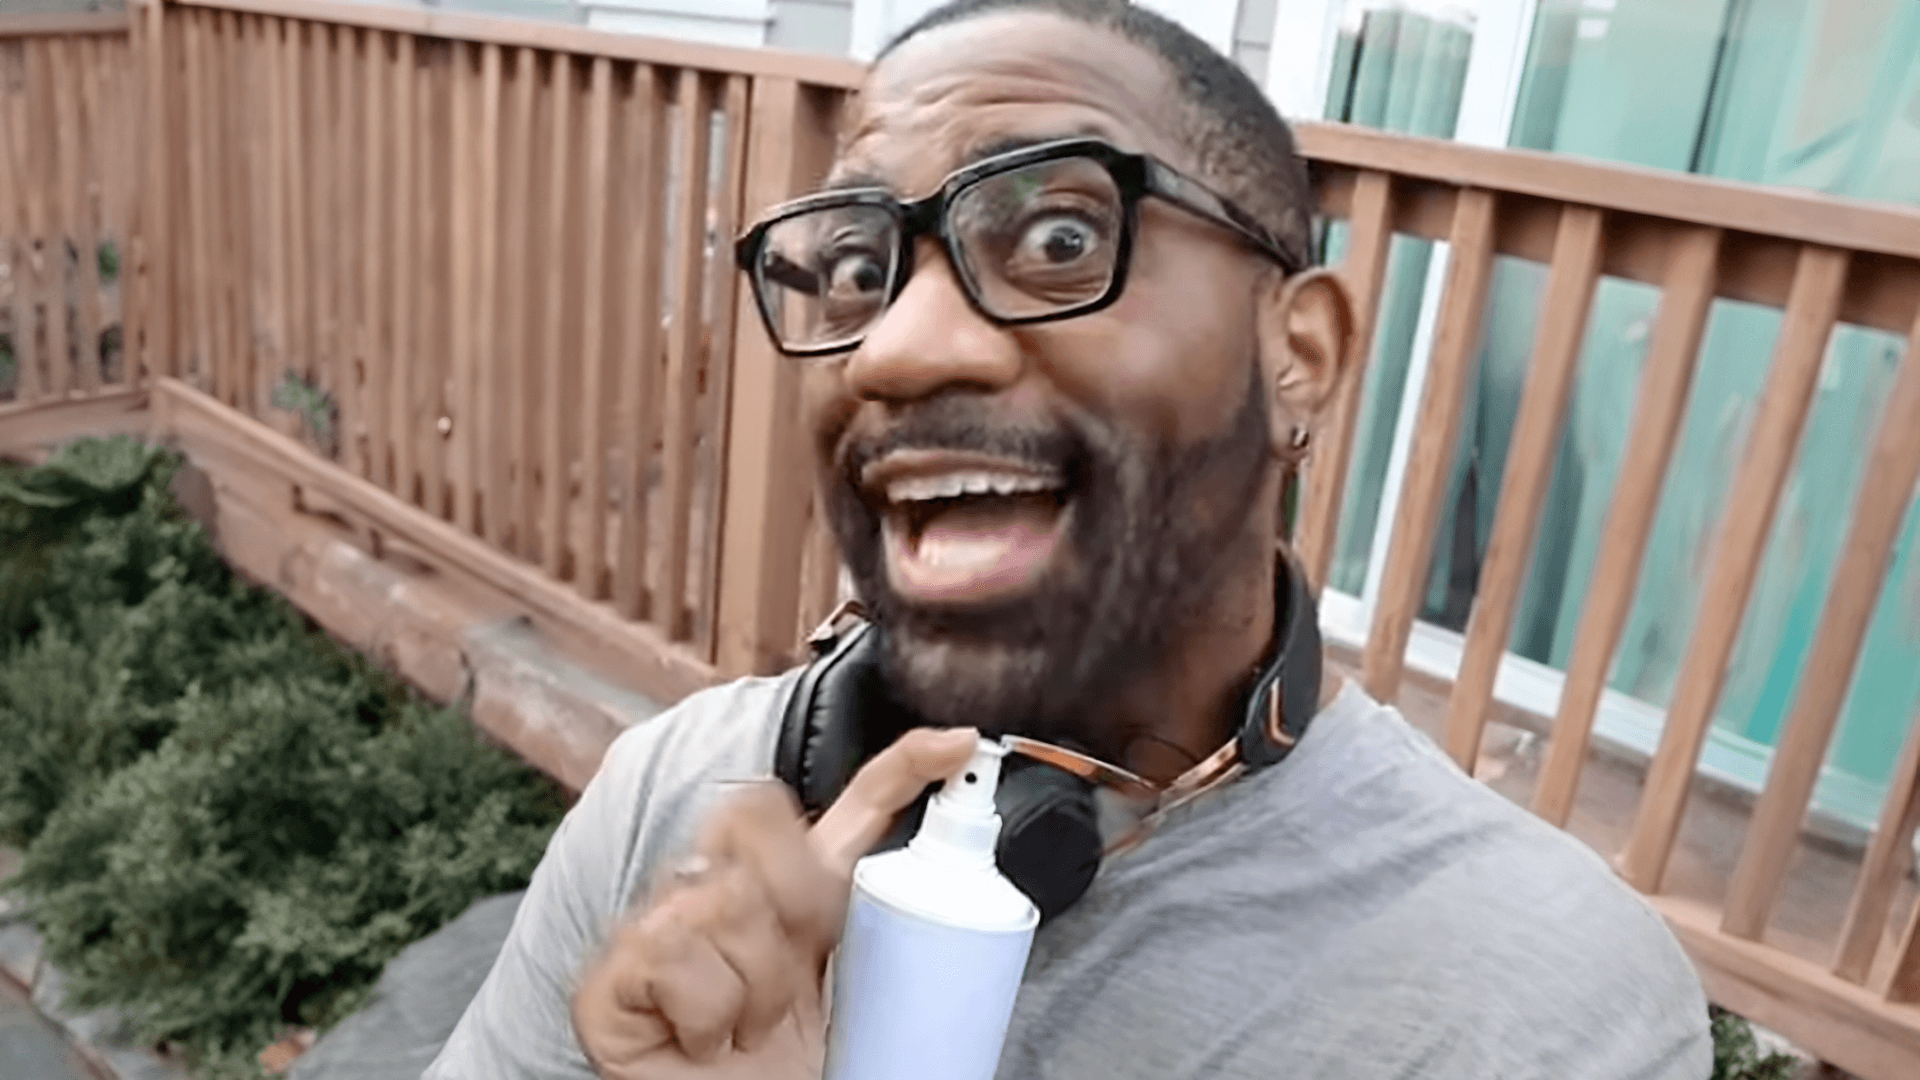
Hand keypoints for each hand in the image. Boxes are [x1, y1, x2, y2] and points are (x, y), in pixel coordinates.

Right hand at [572, 726, 979, 1078]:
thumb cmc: (793, 1069)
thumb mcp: (853, 991)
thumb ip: (878, 924)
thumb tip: (945, 869)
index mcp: (796, 890)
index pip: (848, 806)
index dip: (901, 767)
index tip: (958, 746)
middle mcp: (720, 889)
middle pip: (757, 818)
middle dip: (797, 897)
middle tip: (799, 979)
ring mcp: (656, 925)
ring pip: (722, 901)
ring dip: (756, 987)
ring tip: (748, 1029)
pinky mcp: (610, 976)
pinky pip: (673, 954)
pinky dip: (705, 1014)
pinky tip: (702, 1041)